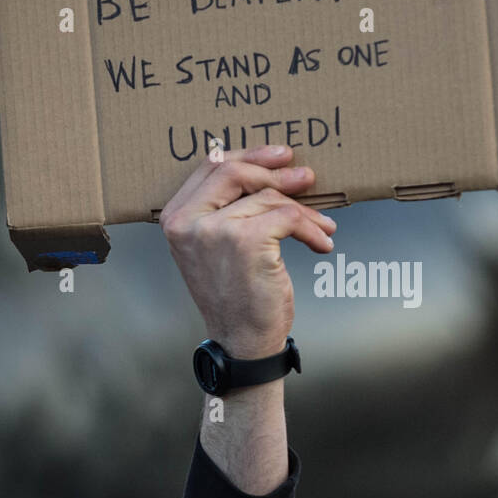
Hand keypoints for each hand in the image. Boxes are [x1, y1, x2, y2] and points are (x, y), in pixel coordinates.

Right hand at [160, 145, 335, 358]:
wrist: (242, 341)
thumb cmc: (235, 295)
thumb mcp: (217, 246)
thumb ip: (225, 208)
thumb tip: (268, 167)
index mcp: (175, 217)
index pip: (211, 166)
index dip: (250, 156)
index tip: (280, 157)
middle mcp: (188, 221)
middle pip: (235, 171)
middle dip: (276, 172)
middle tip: (307, 178)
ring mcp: (214, 230)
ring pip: (268, 197)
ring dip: (304, 211)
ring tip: (322, 227)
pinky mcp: (245, 240)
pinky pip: (288, 216)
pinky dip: (311, 229)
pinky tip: (321, 244)